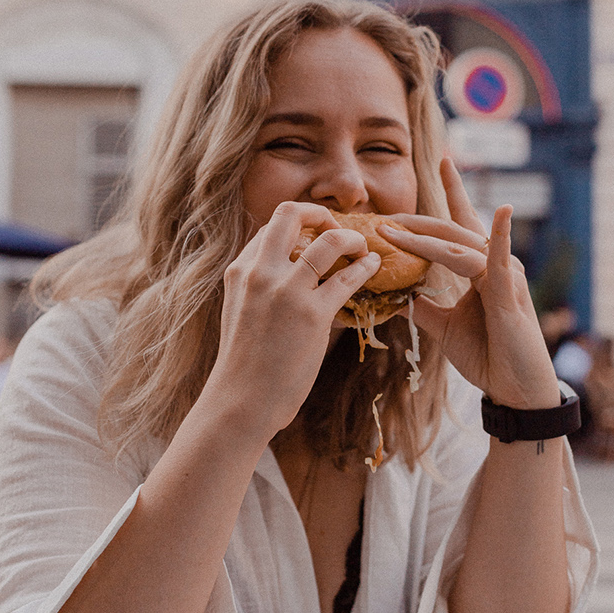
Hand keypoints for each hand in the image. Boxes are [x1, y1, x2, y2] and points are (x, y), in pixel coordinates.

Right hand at [205, 202, 381, 434]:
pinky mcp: (312, 314)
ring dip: (352, 237)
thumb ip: (260, 287)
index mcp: (240, 271)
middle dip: (320, 212)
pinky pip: (348, 277)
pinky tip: (373, 267)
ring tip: (363, 247)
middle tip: (337, 228)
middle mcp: (260, 272)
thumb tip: (294, 274)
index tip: (318, 234)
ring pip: (328, 239)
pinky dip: (365, 266)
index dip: (299, 224)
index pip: (271, 227)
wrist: (242, 400)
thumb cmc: (245, 365)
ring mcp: (286, 290)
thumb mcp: (241, 311)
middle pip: (290, 213)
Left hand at [381, 158, 559, 409]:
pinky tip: (501, 211)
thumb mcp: (445, 328)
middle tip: (383, 216)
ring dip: (424, 238)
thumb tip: (402, 294)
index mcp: (480, 268)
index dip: (453, 191)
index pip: (461, 224)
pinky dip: (501, 234)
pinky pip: (499, 260)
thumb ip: (426, 306)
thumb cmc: (487, 356)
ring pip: (458, 247)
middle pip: (451, 231)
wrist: (512, 390)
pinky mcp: (510, 293)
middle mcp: (494, 264)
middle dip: (416, 222)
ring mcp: (503, 275)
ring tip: (393, 229)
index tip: (441, 160)